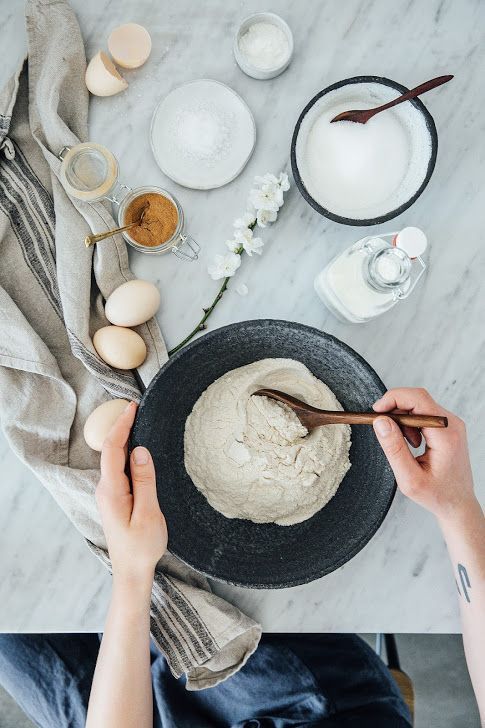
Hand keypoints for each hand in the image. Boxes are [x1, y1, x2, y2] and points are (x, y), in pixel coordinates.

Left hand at [96, 401, 166, 586]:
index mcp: (112, 490)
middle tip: (136, 407)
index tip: (132, 407)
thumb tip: (140, 451)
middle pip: (111, 451)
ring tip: (138, 422)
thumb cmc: (142, 546)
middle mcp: (106, 489)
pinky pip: (119, 470)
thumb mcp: (149, 513)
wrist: (131, 571)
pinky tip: (137, 449)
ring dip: (124, 439)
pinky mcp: (115, 498)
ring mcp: (109, 494)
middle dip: (121, 426)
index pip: (114, 450)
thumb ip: (145, 481)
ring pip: (115, 460)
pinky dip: (126, 454)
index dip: (122, 426)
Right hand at [372, 387, 475, 522]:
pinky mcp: (448, 427)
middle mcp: (452, 425)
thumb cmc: (437, 496)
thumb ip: (394, 449)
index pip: (418, 400)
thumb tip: (380, 422)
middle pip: (418, 399)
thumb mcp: (409, 478)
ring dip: (403, 419)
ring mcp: (452, 425)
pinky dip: (411, 424)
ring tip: (404, 444)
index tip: (375, 412)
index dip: (393, 399)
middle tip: (382, 428)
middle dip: (395, 410)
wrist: (458, 504)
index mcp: (446, 436)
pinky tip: (412, 443)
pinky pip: (424, 414)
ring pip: (420, 405)